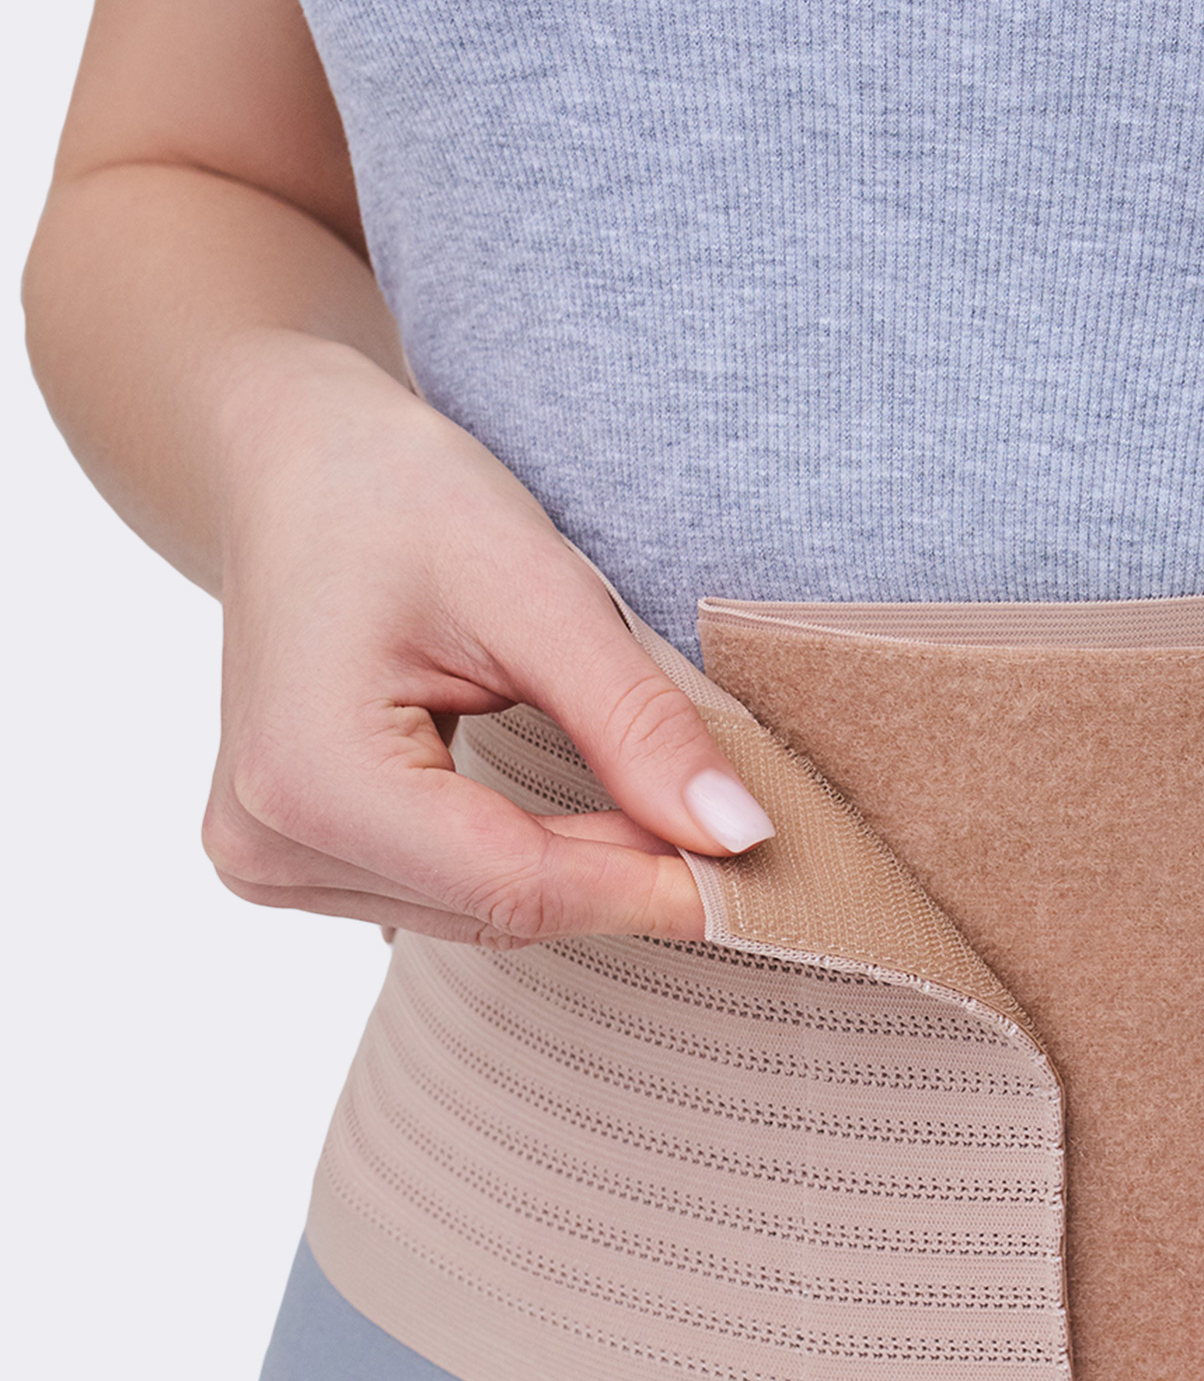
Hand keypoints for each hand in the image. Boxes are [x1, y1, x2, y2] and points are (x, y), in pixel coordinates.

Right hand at [199, 334, 772, 945]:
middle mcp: (268, 844)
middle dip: (626, 874)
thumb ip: (637, 724)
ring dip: (585, 873)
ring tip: (652, 797)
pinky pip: (451, 897)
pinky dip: (532, 865)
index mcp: (309, 779)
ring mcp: (270, 862)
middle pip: (503, 908)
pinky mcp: (294, 860)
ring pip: (484, 915)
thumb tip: (739, 837)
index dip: (650, 885)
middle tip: (731, 824)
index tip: (759, 867)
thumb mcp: (539, 592)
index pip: (518, 886)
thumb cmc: (398, 497)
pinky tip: (584, 815)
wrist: (293, 465)